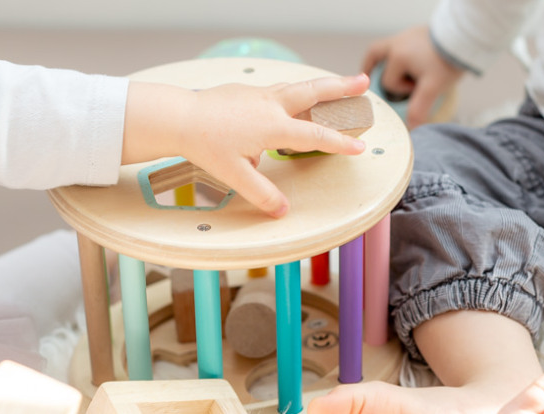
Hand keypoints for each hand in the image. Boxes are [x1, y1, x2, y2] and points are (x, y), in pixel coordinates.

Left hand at [123, 74, 369, 217]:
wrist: (179, 116)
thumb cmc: (205, 145)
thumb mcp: (234, 176)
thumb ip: (261, 193)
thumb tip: (282, 211)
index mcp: (273, 126)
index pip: (315, 136)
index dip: (339, 143)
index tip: (360, 147)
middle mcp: (271, 105)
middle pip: (313, 92)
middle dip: (341, 88)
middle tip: (364, 82)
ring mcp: (258, 94)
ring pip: (297, 87)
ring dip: (320, 86)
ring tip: (338, 85)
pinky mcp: (247, 91)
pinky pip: (277, 91)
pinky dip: (294, 92)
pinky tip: (292, 102)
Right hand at [362, 25, 464, 128]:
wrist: (466, 38)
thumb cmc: (447, 62)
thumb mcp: (433, 87)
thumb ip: (419, 108)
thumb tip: (411, 128)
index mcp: (397, 56)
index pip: (388, 81)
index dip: (401, 89)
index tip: (417, 88)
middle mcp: (397, 43)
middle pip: (374, 56)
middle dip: (375, 70)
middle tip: (376, 79)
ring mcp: (405, 35)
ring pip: (384, 48)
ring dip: (383, 62)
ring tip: (385, 72)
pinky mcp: (415, 32)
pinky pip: (397, 44)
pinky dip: (396, 55)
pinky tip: (405, 62)